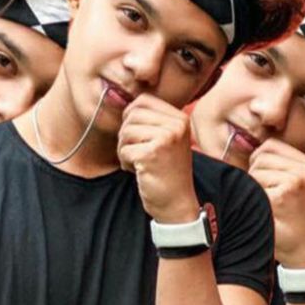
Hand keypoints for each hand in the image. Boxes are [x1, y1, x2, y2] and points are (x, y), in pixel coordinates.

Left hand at [117, 94, 198, 222]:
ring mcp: (165, 139)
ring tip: (139, 162)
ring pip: (126, 132)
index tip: (136, 136)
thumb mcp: (168, 140)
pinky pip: (124, 150)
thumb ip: (153, 121)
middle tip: (136, 152)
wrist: (177, 203)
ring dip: (125, 149)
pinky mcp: (152, 154)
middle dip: (126, 135)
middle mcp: (176, 125)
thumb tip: (125, 105)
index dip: (131, 116)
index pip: (143, 100)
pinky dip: (125, 162)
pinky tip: (139, 171)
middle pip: (132, 115)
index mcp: (180, 118)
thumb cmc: (167, 172)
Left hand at [248, 138, 304, 266]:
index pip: (270, 145)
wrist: (303, 251)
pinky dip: (256, 198)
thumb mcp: (290, 185)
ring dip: (255, 187)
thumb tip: (243, 144)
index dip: (259, 161)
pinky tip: (270, 211)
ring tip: (271, 204)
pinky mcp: (284, 193)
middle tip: (271, 198)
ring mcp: (296, 179)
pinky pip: (254, 185)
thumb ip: (275, 165)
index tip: (268, 183)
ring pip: (255, 170)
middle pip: (260, 155)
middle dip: (256, 174)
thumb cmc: (291, 219)